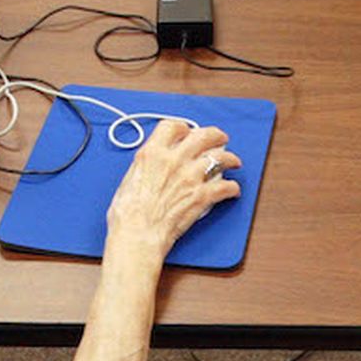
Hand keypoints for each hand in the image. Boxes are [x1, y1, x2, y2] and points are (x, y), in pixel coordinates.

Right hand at [104, 120, 242, 258]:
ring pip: (220, 157)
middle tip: (220, 139)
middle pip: (203, 136)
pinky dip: (232, 188)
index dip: (183, 127)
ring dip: (230, 158)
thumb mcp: (130, 178)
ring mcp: (191, 177)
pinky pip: (225, 186)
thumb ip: (147, 165)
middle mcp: (174, 160)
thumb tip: (154, 164)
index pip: (173, 126)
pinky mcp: (202, 196)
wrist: (137, 234)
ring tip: (232, 161)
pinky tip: (232, 190)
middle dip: (215, 135)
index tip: (187, 132)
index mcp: (153, 153)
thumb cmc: (128, 214)